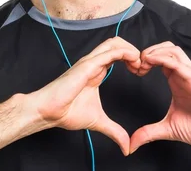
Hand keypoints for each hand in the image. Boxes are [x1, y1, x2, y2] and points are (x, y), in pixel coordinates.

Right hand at [29, 36, 140, 155]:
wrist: (49, 112)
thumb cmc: (66, 112)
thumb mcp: (98, 121)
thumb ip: (114, 131)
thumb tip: (126, 147)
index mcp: (96, 70)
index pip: (117, 53)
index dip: (132, 58)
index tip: (140, 72)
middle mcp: (94, 63)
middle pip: (118, 43)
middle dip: (134, 51)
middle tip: (141, 68)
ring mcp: (90, 62)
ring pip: (114, 43)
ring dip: (131, 50)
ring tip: (138, 65)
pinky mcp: (87, 65)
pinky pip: (109, 52)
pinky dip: (125, 53)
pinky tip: (133, 62)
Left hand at [130, 42, 190, 153]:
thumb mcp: (168, 129)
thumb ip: (149, 133)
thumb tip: (132, 143)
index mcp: (176, 81)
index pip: (160, 58)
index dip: (145, 60)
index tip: (135, 71)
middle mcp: (183, 75)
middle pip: (166, 48)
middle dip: (149, 50)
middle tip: (137, 64)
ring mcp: (190, 76)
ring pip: (173, 50)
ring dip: (155, 51)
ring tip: (144, 62)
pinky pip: (179, 63)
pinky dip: (163, 59)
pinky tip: (152, 62)